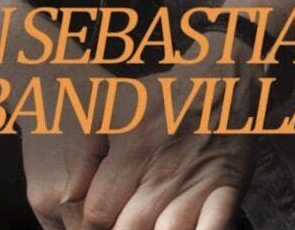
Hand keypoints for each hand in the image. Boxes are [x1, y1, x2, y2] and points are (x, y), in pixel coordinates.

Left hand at [68, 38, 261, 229]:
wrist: (218, 79)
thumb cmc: (160, 98)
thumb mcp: (113, 108)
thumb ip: (86, 151)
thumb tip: (68, 195)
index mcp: (131, 153)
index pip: (97, 213)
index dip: (92, 224)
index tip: (95, 222)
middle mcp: (161, 173)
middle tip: (123, 224)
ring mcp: (195, 183)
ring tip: (151, 228)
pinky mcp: (226, 188)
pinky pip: (215, 227)